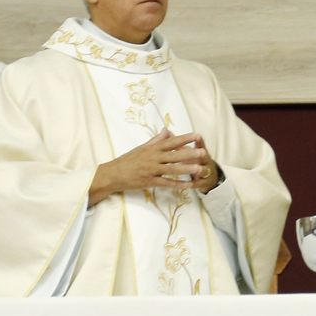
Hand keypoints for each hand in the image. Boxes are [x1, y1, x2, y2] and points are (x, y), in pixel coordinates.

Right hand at [88, 129, 220, 204]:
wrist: (113, 174)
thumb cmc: (128, 160)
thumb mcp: (142, 147)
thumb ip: (156, 140)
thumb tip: (167, 130)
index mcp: (152, 148)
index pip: (171, 142)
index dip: (184, 138)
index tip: (197, 135)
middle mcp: (153, 158)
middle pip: (174, 155)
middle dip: (189, 154)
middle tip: (203, 152)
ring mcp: (151, 171)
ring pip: (172, 170)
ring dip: (186, 169)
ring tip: (199, 168)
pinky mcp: (149, 182)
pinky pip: (165, 183)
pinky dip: (177, 185)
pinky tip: (188, 185)